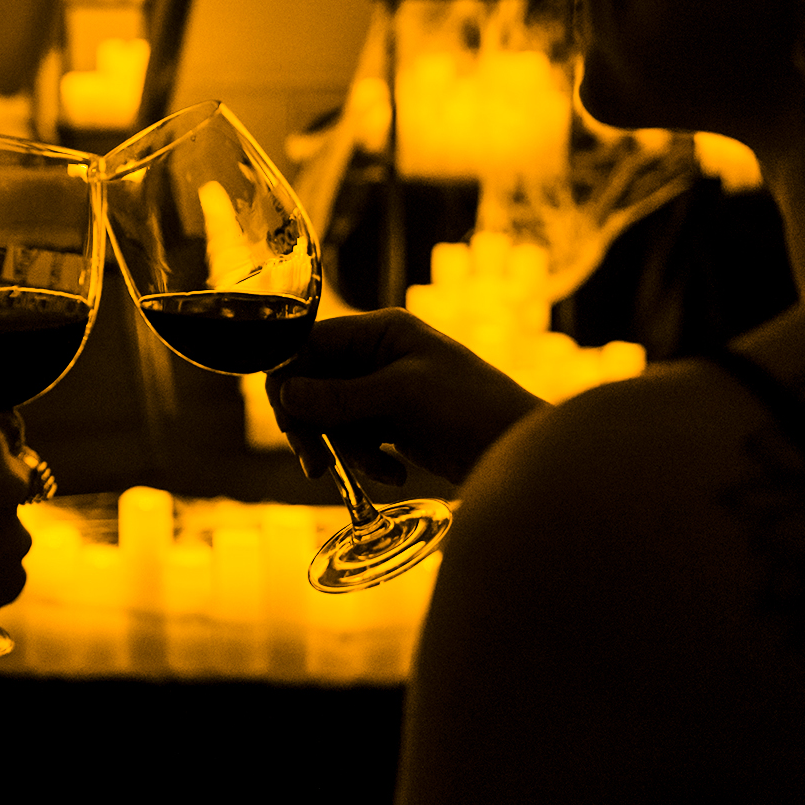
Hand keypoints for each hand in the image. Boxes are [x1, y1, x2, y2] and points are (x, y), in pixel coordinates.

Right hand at [269, 308, 547, 486]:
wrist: (520, 449)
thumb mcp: (402, 396)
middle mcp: (378, 355)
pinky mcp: (394, 423)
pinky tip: (395, 472)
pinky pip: (356, 439)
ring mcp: (385, 390)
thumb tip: (284, 395)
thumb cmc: (472, 407)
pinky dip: (367, 460)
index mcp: (381, 331)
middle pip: (314, 386)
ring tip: (378, 470)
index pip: (310, 345)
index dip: (291, 381)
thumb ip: (340, 396)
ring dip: (347, 449)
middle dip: (313, 426)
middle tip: (314, 464)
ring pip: (332, 418)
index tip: (289, 421)